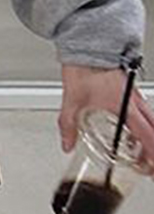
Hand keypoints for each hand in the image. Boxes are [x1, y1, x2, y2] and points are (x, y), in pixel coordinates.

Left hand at [59, 64, 153, 178]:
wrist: (87, 46)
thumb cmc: (84, 68)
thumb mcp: (72, 101)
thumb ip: (69, 125)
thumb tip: (68, 144)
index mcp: (125, 106)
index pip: (148, 135)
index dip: (152, 154)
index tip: (150, 167)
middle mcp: (134, 101)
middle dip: (153, 150)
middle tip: (147, 165)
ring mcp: (134, 95)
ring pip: (152, 120)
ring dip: (150, 138)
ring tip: (139, 153)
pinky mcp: (130, 90)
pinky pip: (144, 111)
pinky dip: (144, 125)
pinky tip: (130, 131)